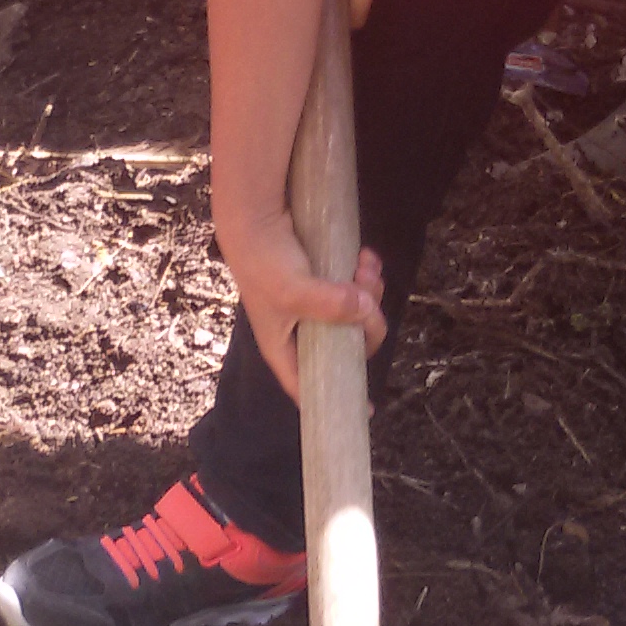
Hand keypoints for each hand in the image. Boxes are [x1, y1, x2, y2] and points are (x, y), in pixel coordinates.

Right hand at [214, 208, 386, 401]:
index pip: (308, 384)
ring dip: (370, 290)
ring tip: (366, 267)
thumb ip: (329, 305)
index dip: (335, 397)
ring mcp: (317, 304)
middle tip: (369, 298)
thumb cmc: (263, 262)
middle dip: (367, 322)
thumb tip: (366, 310)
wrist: (255, 217)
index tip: (368, 408)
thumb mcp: (292, 291)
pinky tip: (365, 256)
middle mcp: (303, 330)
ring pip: (358, 312)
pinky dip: (366, 273)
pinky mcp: (326, 279)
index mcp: (286, 346)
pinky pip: (357, 285)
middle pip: (349, 344)